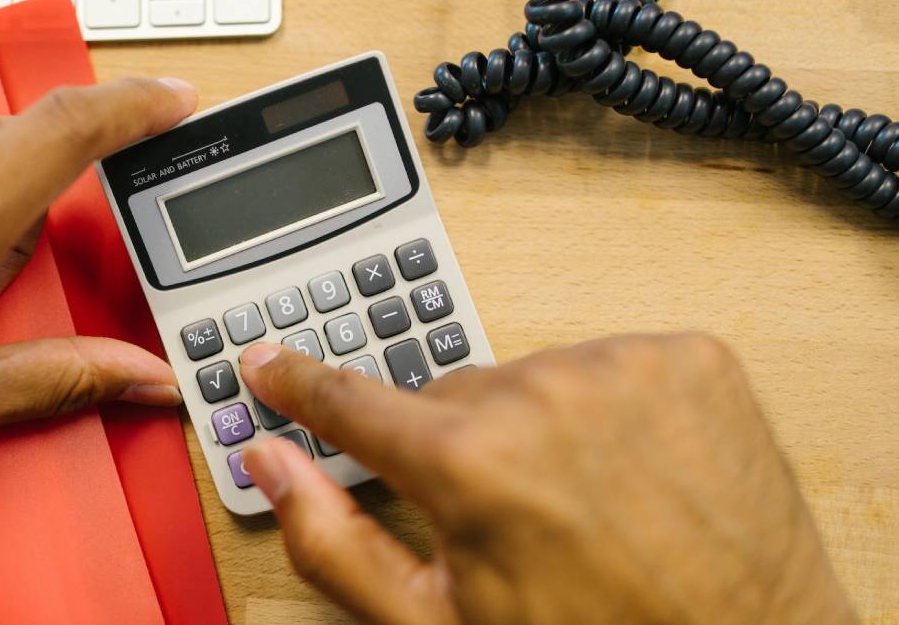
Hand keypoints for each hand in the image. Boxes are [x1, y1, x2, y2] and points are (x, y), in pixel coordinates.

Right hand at [239, 334, 856, 623]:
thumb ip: (332, 538)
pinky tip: (628, 468)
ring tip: (581, 497)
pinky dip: (605, 406)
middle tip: (504, 512)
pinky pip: (607, 363)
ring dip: (537, 425)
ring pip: (532, 377)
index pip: (352, 399)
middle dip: (459, 447)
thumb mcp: (435, 623)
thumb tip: (271, 464)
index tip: (270, 360)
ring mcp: (623, 367)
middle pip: (451, 396)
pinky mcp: (686, 358)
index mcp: (469, 461)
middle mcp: (541, 394)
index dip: (300, 382)